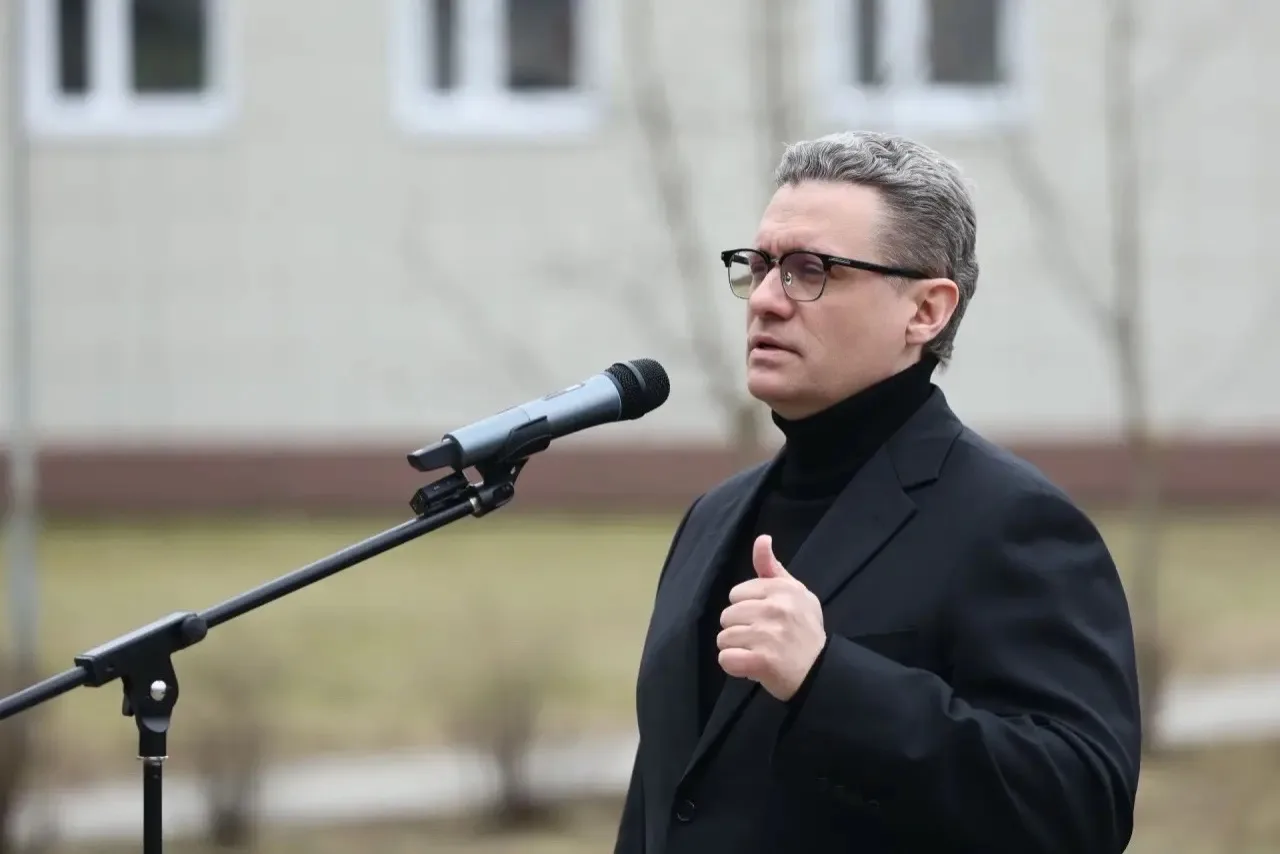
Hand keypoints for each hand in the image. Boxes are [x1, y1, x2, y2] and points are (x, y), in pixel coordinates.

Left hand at [717, 534, 826, 700]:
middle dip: (739, 628)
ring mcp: (767, 635)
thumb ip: (772, 568)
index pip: (736, 594)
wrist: (821, 671)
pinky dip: (734, 665)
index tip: (765, 618)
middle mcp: (775, 609)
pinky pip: (726, 658)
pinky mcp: (762, 661)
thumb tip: (762, 539)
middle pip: (727, 615)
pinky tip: (751, 665)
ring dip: (737, 648)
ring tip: (758, 651)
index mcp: (781, 589)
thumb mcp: (795, 592)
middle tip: (761, 638)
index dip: (747, 608)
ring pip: (724, 638)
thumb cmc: (805, 630)